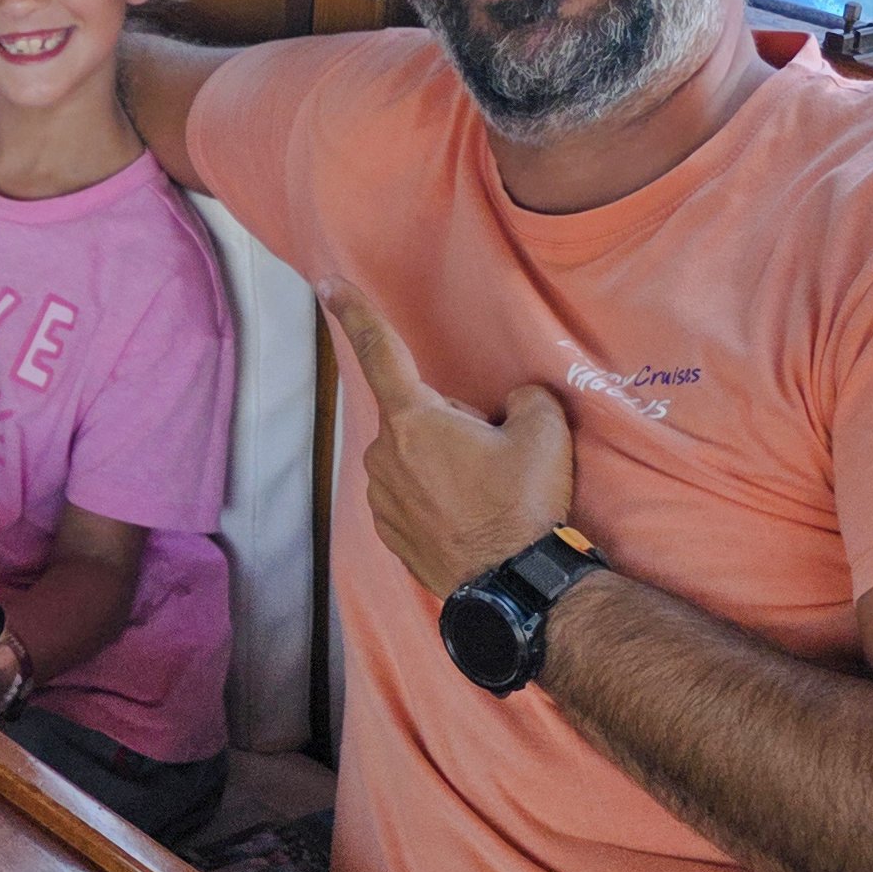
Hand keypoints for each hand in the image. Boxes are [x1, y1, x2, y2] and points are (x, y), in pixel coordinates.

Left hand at [321, 282, 573, 599]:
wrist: (512, 587)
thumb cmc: (523, 505)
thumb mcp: (545, 433)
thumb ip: (525, 399)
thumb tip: (512, 405)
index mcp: (413, 421)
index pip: (379, 352)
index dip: (355, 313)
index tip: (327, 284)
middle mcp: (383, 456)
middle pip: (416, 417)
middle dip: (449, 425)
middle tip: (494, 456)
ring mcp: (381, 498)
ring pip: (413, 459)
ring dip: (443, 464)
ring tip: (486, 495)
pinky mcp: (387, 533)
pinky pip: (411, 496)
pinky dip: (436, 499)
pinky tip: (469, 519)